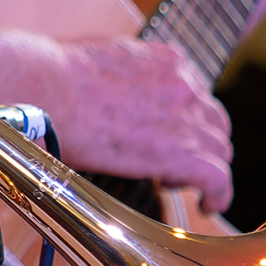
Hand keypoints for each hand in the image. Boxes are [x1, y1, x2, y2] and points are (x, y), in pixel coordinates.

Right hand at [7, 34, 234, 210]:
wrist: (46, 89)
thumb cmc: (58, 77)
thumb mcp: (108, 60)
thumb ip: (133, 78)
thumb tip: (122, 98)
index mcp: (169, 61)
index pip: (199, 94)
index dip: (189, 118)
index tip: (173, 133)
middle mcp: (184, 86)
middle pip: (215, 123)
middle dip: (201, 143)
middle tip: (176, 162)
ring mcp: (185, 119)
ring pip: (220, 151)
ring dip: (205, 168)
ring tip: (179, 185)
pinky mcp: (179, 153)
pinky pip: (218, 178)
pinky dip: (218, 194)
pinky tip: (208, 204)